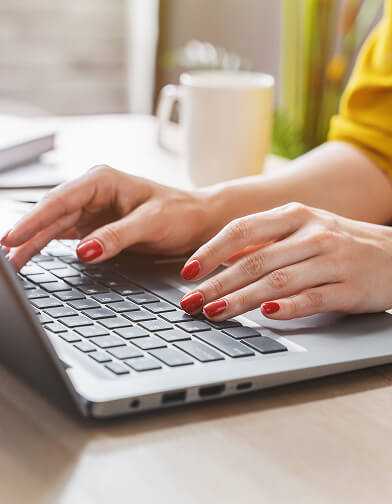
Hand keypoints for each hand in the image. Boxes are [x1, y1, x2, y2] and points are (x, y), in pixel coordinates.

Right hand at [1, 165, 214, 269]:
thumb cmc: (180, 213)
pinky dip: (49, 245)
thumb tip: (84, 250)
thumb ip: (117, 236)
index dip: (34, 219)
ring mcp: (93, 209)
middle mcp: (94, 192)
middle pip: (51, 214)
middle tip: (6, 258)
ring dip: (34, 242)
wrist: (198, 220)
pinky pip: (67, 235)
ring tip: (14, 262)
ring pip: (55, 226)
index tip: (12, 237)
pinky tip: (33, 255)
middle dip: (26, 234)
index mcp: (103, 181)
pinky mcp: (97, 225)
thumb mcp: (151, 224)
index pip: (60, 200)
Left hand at [179, 203, 391, 319]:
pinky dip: (287, 308)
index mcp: (295, 215)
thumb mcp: (306, 230)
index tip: (187, 272)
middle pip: (254, 259)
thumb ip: (268, 241)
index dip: (210, 251)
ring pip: (277, 280)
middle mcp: (312, 234)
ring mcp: (332, 259)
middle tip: (190, 302)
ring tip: (215, 312)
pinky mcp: (349, 286)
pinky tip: (266, 316)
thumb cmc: (344, 243)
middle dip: (217, 283)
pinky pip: (312, 297)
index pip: (242, 229)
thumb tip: (223, 260)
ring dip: (242, 299)